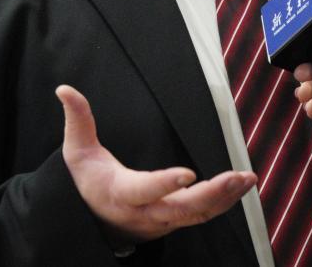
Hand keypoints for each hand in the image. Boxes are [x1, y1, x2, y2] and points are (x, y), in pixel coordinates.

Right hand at [56, 85, 255, 243]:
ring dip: (225, 198)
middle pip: (181, 208)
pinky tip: (243, 186)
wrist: (94, 222)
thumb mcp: (77, 153)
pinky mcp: (176, 221)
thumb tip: (64, 89)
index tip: (188, 173)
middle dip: (211, 194)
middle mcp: (145, 212)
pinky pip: (203, 215)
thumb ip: (77, 120)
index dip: (164, 184)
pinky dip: (225, 203)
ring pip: (198, 215)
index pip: (144, 190)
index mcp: (120, 194)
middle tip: (237, 177)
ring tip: (248, 179)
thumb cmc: (88, 183)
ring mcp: (163, 220)